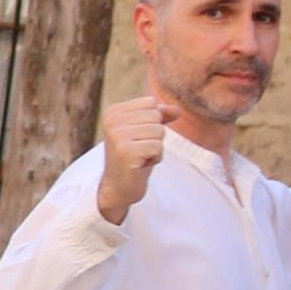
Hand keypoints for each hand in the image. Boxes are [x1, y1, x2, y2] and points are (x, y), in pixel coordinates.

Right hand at [94, 93, 166, 224]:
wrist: (118, 186)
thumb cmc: (133, 157)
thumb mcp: (145, 131)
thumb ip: (160, 116)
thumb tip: (178, 110)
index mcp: (113, 112)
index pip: (151, 103)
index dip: (152, 122)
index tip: (136, 137)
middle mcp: (112, 121)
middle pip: (156, 116)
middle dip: (154, 135)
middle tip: (138, 149)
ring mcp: (118, 136)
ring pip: (159, 131)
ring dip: (155, 147)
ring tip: (140, 156)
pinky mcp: (126, 151)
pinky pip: (158, 146)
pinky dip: (155, 158)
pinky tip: (140, 164)